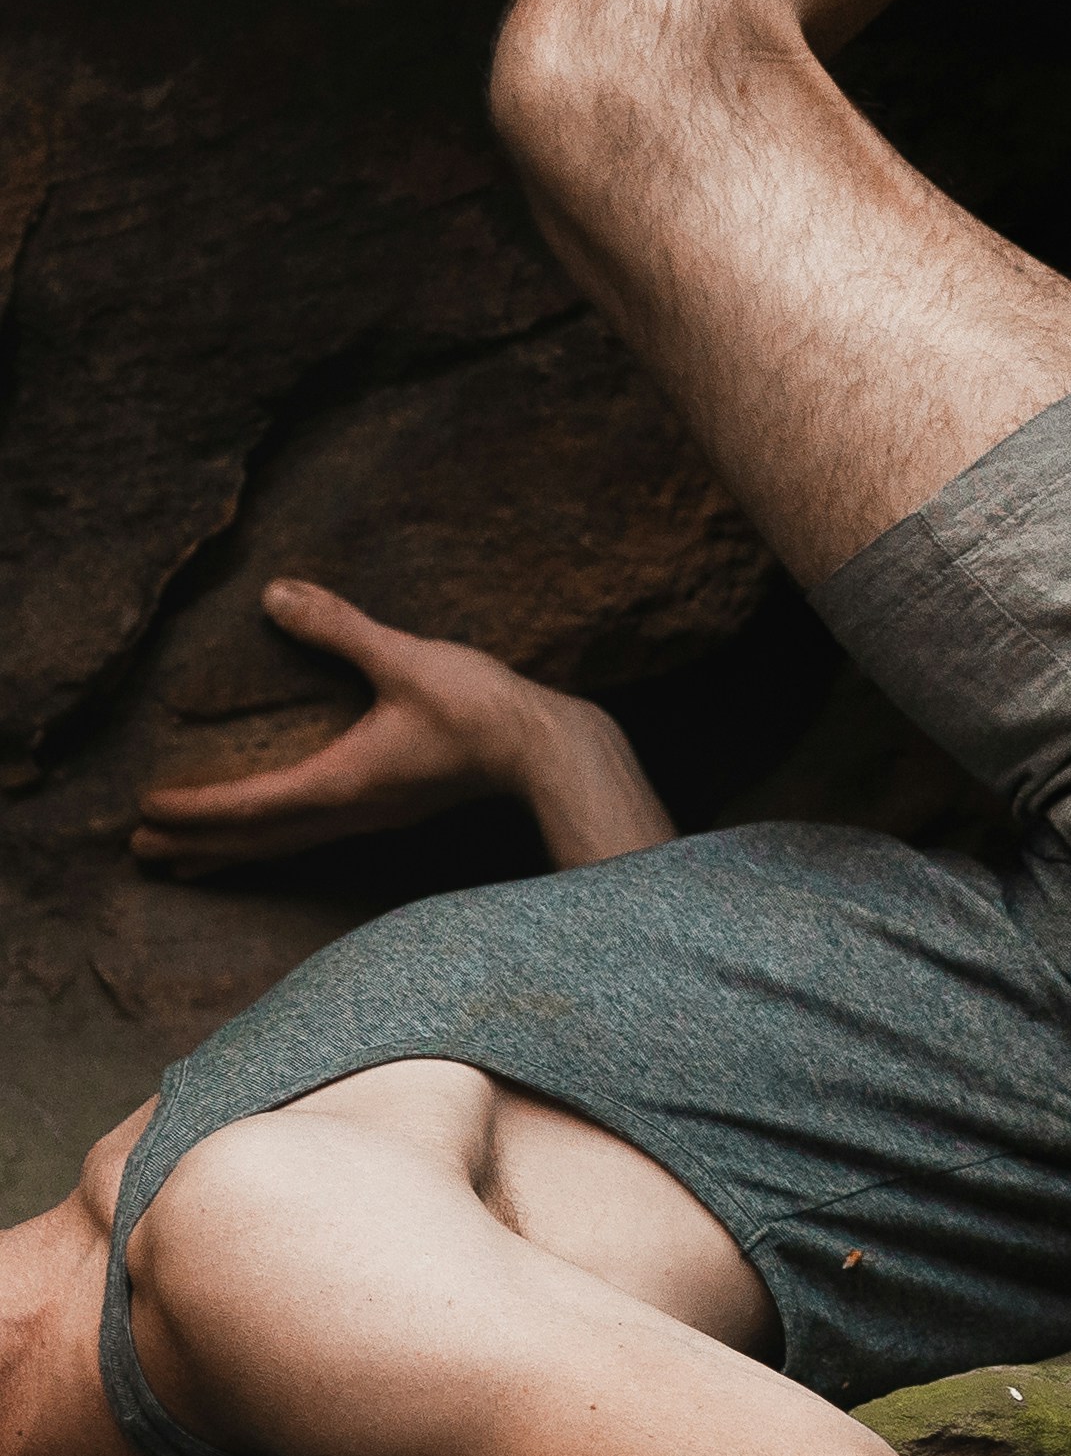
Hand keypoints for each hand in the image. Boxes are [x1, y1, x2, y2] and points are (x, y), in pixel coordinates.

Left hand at [131, 582, 666, 874]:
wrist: (545, 750)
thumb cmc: (480, 708)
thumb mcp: (406, 657)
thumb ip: (338, 628)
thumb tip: (274, 594)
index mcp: (342, 781)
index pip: (251, 804)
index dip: (196, 808)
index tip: (146, 809)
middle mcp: (350, 809)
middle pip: (258, 838)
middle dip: (198, 843)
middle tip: (139, 850)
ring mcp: (372, 816)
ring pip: (284, 844)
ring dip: (231, 852)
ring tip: (187, 861)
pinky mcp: (391, 808)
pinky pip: (312, 835)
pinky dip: (272, 841)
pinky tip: (273, 835)